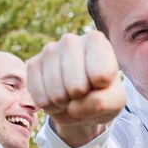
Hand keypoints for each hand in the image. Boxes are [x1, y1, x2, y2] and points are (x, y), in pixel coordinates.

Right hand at [26, 31, 124, 146]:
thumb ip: (104, 103)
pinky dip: (50, 106)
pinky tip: (56, 96)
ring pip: (57, 94)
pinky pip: (40, 98)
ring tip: (71, 96)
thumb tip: (73, 107)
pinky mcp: (32, 65)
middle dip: (81, 98)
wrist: (79, 99)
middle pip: (77, 87)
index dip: (102, 89)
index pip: (101, 76)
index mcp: (96, 41)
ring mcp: (48, 51)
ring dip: (65, 104)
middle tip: (84, 92)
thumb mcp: (115, 100)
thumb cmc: (102, 94)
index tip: (102, 83)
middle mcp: (70, 40)